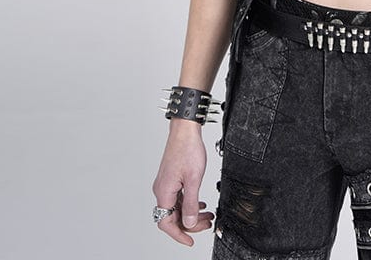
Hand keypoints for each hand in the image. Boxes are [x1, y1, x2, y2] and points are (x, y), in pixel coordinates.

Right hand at [152, 119, 214, 245]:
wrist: (185, 130)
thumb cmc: (188, 149)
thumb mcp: (194, 179)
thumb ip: (191, 203)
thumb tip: (189, 223)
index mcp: (164, 192)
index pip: (166, 223)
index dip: (179, 234)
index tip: (190, 241)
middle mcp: (162, 189)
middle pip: (173, 216)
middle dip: (190, 223)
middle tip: (206, 224)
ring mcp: (166, 184)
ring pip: (177, 206)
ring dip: (192, 212)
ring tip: (208, 214)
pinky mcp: (171, 178)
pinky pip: (178, 197)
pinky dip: (189, 202)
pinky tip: (200, 203)